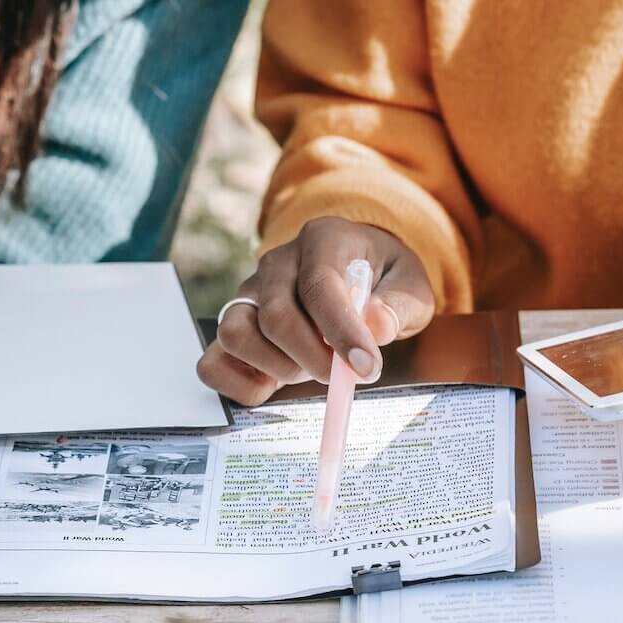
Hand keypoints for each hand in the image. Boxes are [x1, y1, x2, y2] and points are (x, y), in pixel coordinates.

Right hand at [197, 217, 435, 405]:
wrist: (358, 272)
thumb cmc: (383, 279)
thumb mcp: (410, 285)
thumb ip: (398, 305)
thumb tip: (376, 327)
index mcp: (322, 239)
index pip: (320, 286)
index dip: (341, 332)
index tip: (366, 368)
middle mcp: (276, 263)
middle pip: (275, 316)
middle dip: (311, 358)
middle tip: (342, 376)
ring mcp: (248, 294)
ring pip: (235, 334)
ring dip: (276, 367)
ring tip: (309, 368)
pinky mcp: (234, 326)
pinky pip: (212, 361)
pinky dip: (238, 384)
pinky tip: (273, 384)